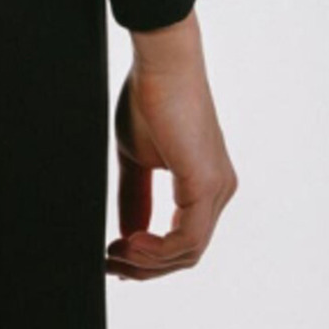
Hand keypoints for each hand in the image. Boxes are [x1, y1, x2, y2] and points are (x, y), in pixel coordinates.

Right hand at [106, 7, 236, 279]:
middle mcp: (219, 189)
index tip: (114, 256)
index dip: (149, 257)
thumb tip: (129, 234)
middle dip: (146, 266)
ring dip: (147, 261)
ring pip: (188, 251)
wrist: (160, 62)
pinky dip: (156, 248)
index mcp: (206, 183)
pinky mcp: (206, 183)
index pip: (184, 238)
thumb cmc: (148, 97)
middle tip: (110, 264)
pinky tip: (129, 242)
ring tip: (114, 253)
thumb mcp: (136, 157)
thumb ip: (135, 197)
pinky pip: (187, 238)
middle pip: (187, 252)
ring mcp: (217, 188)